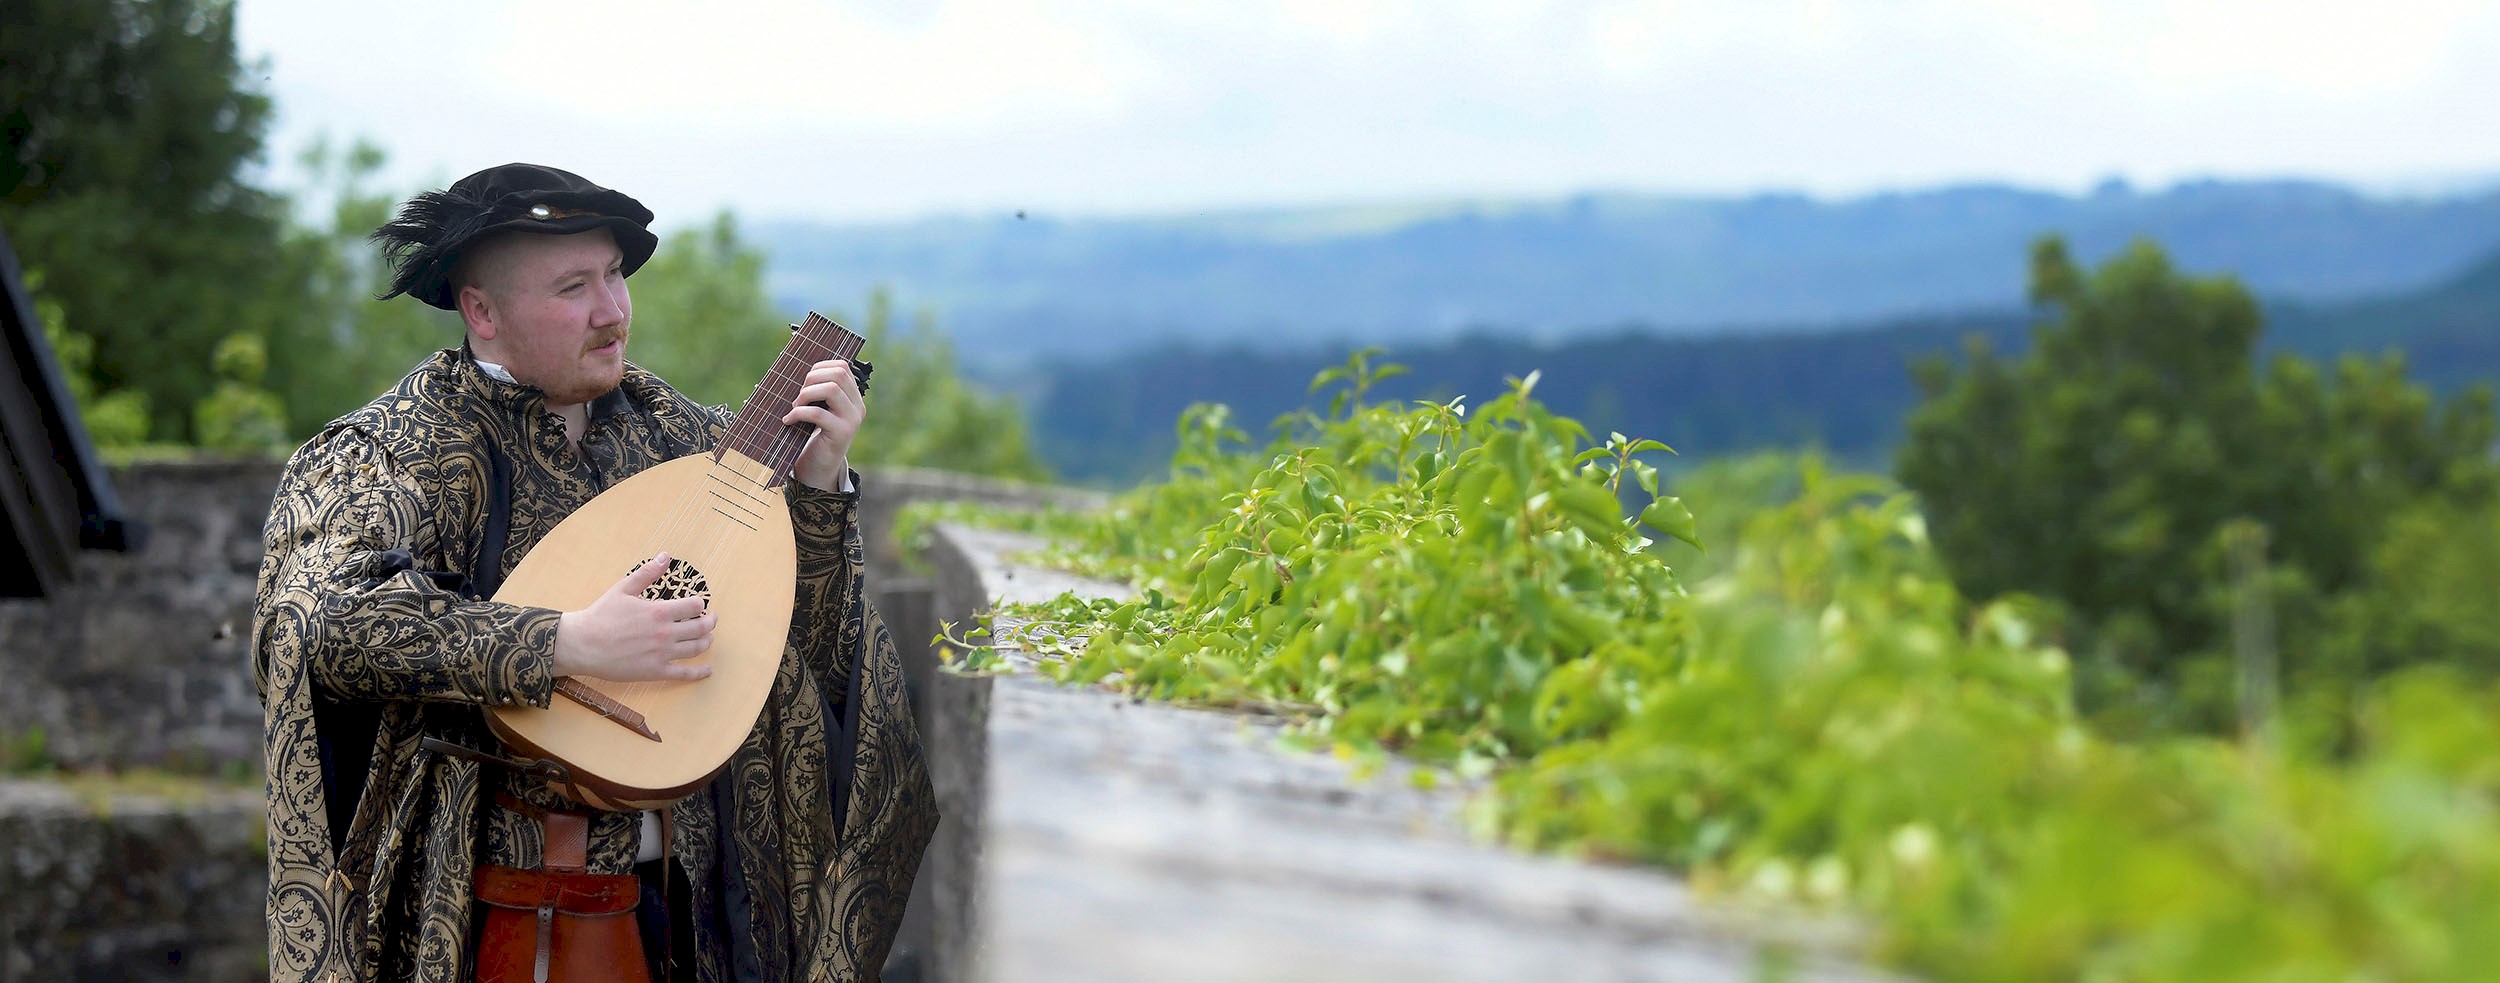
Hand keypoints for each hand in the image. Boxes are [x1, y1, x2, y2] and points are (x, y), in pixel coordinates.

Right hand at [552, 552, 714, 681]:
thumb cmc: (601, 615)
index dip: (700, 604)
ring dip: (707, 642)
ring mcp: (661, 654)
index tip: (698, 605)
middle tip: (711, 619)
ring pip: (697, 648)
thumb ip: (647, 573)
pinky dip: (699, 672)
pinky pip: (684, 674)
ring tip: (708, 638)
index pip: (694, 606)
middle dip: (710, 622)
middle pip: (701, 628)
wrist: (582, 644)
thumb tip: (665, 556)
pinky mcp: (655, 672)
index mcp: (658, 612)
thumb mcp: (623, 588)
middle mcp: (664, 633)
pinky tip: (707, 670)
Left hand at [784, 358, 863, 490]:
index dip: (820, 367)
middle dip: (812, 379)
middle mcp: (857, 407)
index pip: (842, 367)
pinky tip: (788, 421)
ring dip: (806, 394)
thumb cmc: (814, 436)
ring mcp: (852, 420)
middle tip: (798, 396)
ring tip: (795, 407)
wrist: (819, 468)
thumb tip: (798, 370)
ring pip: (831, 389)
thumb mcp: (819, 410)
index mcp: (854, 398)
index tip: (805, 382)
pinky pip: (818, 413)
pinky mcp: (841, 434)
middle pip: (838, 374)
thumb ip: (818, 392)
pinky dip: (798, 413)